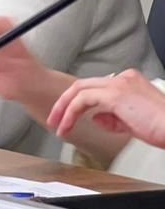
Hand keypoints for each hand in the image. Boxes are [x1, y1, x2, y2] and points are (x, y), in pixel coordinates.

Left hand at [47, 70, 164, 144]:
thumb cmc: (163, 129)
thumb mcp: (133, 122)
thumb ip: (114, 117)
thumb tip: (97, 117)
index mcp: (130, 81)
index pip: (96, 87)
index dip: (78, 101)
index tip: (69, 115)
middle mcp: (124, 79)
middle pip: (83, 85)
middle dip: (64, 103)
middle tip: (54, 119)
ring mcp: (119, 85)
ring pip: (79, 91)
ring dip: (64, 109)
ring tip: (59, 126)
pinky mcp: (115, 95)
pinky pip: (83, 100)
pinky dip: (71, 113)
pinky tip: (68, 125)